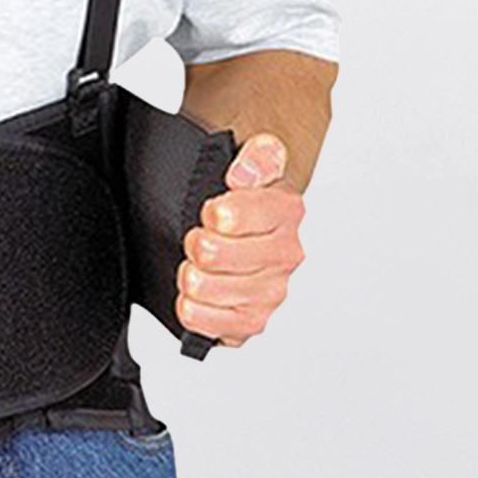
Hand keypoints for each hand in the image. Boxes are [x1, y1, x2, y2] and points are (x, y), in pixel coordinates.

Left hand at [176, 132, 305, 348]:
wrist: (251, 233)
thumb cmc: (244, 199)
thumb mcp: (252, 159)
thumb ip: (258, 154)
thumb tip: (244, 174)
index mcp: (286, 211)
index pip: (230, 216)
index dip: (210, 213)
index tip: (211, 209)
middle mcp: (285, 254)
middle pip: (211, 253)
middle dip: (195, 241)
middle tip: (201, 236)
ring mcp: (271, 292)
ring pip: (202, 286)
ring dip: (190, 272)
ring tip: (199, 263)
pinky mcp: (252, 323)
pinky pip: (203, 321)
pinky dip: (191, 307)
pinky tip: (199, 293)